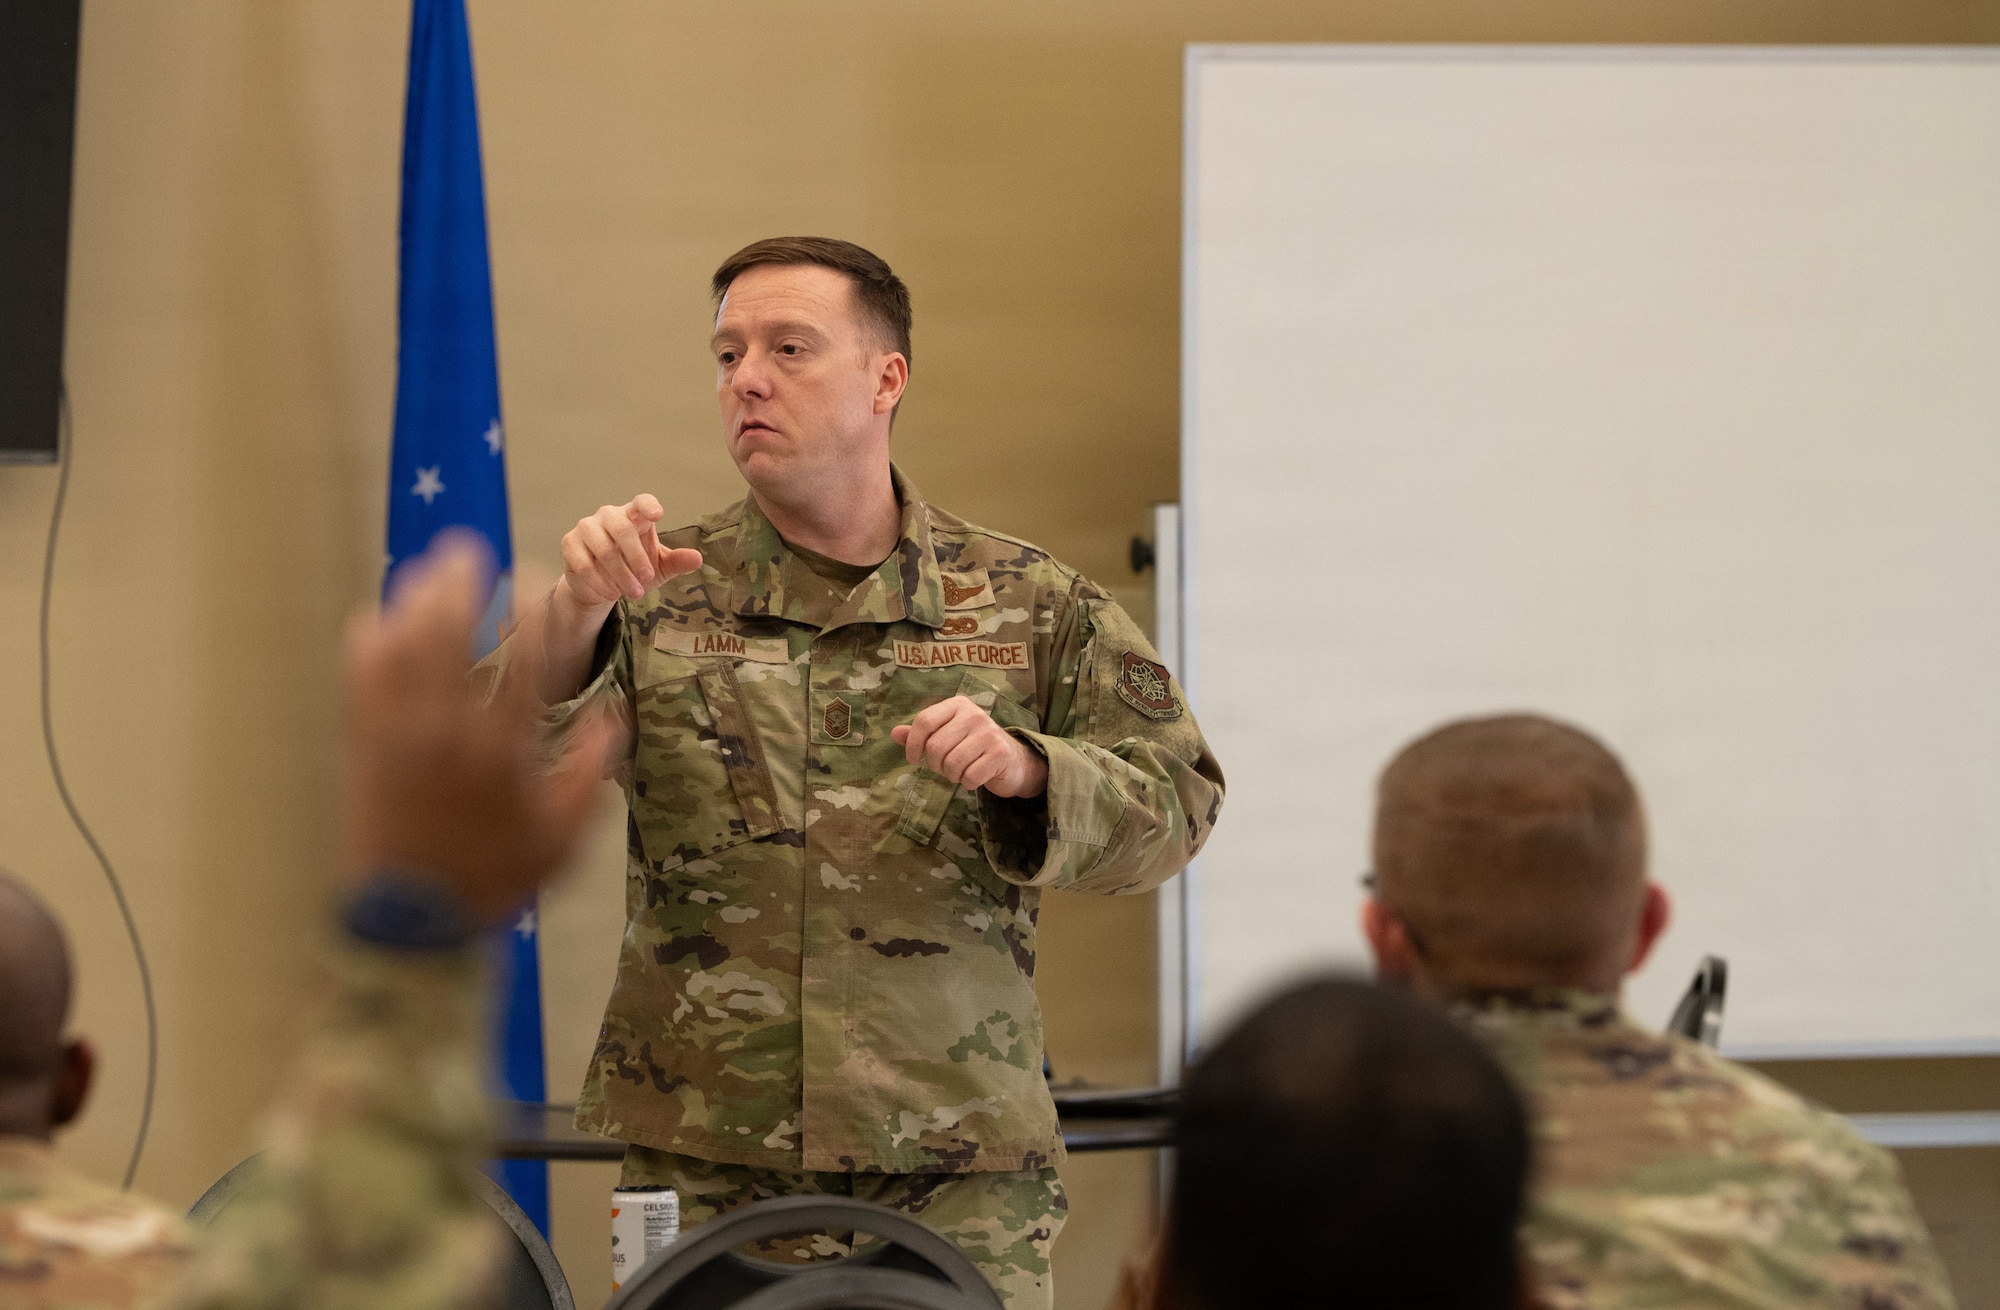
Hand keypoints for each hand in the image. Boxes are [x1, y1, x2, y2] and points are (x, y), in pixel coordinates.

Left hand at [341, 533, 615, 925]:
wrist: (410, 921)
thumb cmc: (492, 880)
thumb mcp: (561, 839)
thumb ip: (587, 774)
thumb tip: (612, 719)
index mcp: (502, 751)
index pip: (524, 664)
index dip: (534, 614)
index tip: (537, 577)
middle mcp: (447, 732)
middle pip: (451, 638)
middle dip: (459, 586)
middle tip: (468, 549)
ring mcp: (399, 736)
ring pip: (403, 650)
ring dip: (415, 602)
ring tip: (427, 570)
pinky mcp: (364, 746)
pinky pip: (362, 681)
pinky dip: (370, 644)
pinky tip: (379, 618)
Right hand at [556, 494, 703, 613]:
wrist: (601, 587)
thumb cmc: (633, 569)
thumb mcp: (658, 568)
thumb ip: (676, 562)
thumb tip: (698, 559)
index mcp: (634, 516)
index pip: (641, 502)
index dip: (648, 506)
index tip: (657, 515)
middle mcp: (609, 516)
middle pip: (622, 529)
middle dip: (637, 558)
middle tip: (646, 580)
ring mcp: (587, 527)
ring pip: (604, 549)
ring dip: (621, 575)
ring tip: (634, 593)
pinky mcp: (570, 543)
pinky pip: (584, 563)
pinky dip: (601, 582)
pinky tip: (612, 594)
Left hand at [891, 696, 1047, 798]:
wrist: (1013, 760)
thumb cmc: (973, 746)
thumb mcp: (947, 734)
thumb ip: (922, 734)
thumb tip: (894, 733)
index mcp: (958, 705)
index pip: (924, 721)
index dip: (913, 744)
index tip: (913, 759)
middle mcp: (974, 714)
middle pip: (936, 746)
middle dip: (935, 765)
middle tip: (944, 768)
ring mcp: (989, 733)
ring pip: (952, 763)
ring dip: (951, 775)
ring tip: (960, 771)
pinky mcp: (1000, 753)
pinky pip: (969, 776)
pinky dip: (968, 783)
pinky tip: (975, 777)